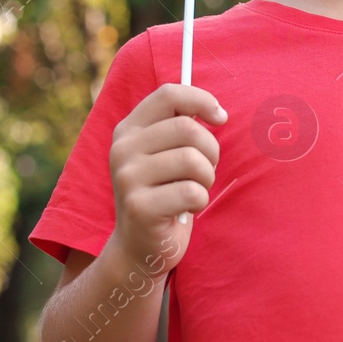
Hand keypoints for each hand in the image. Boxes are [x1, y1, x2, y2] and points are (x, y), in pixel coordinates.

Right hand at [107, 83, 226, 274]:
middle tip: (206, 169)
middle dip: (211, 150)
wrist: (140, 247)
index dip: (201, 101)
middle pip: (187, 128)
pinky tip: (187, 209)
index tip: (220, 118)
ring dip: (206, 177)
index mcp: (129, 129)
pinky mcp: (139, 207)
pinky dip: (200, 200)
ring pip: (192, 160)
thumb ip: (181, 127)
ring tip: (195, 189)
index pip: (168, 94)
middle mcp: (122, 149)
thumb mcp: (165, 154)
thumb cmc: (164, 193)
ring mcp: (127, 178)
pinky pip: (192, 191)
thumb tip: (216, 112)